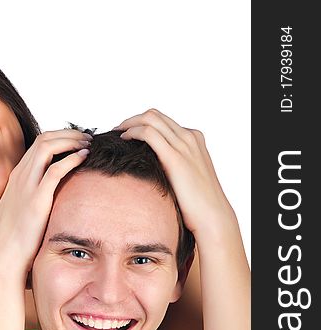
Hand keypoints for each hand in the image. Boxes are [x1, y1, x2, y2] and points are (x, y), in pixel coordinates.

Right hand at [0, 129, 90, 272]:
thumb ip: (35, 198)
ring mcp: (27, 186)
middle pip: (44, 139)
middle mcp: (20, 176)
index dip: (60, 137)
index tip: (77, 140)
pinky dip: (71, 158)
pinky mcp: (36, 199)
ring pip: (47, 146)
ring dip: (70, 140)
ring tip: (88, 143)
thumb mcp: (23, 211)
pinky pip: (54, 169)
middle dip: (68, 133)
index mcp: (17, 177)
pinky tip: (84, 157)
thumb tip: (54, 197)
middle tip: (87, 137)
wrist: (4, 255)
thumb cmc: (16, 239)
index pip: (38, 144)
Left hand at [115, 109, 235, 237]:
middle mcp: (189, 137)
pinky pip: (149, 133)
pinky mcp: (175, 157)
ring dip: (129, 123)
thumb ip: (172, 167)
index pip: (163, 121)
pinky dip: (133, 132)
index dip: (142, 123)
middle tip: (117, 129)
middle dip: (132, 119)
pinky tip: (124, 139)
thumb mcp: (186, 177)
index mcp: (193, 140)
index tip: (126, 132)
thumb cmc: (198, 204)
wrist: (212, 215)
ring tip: (117, 132)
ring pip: (151, 118)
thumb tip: (151, 169)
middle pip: (155, 115)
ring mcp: (184, 145)